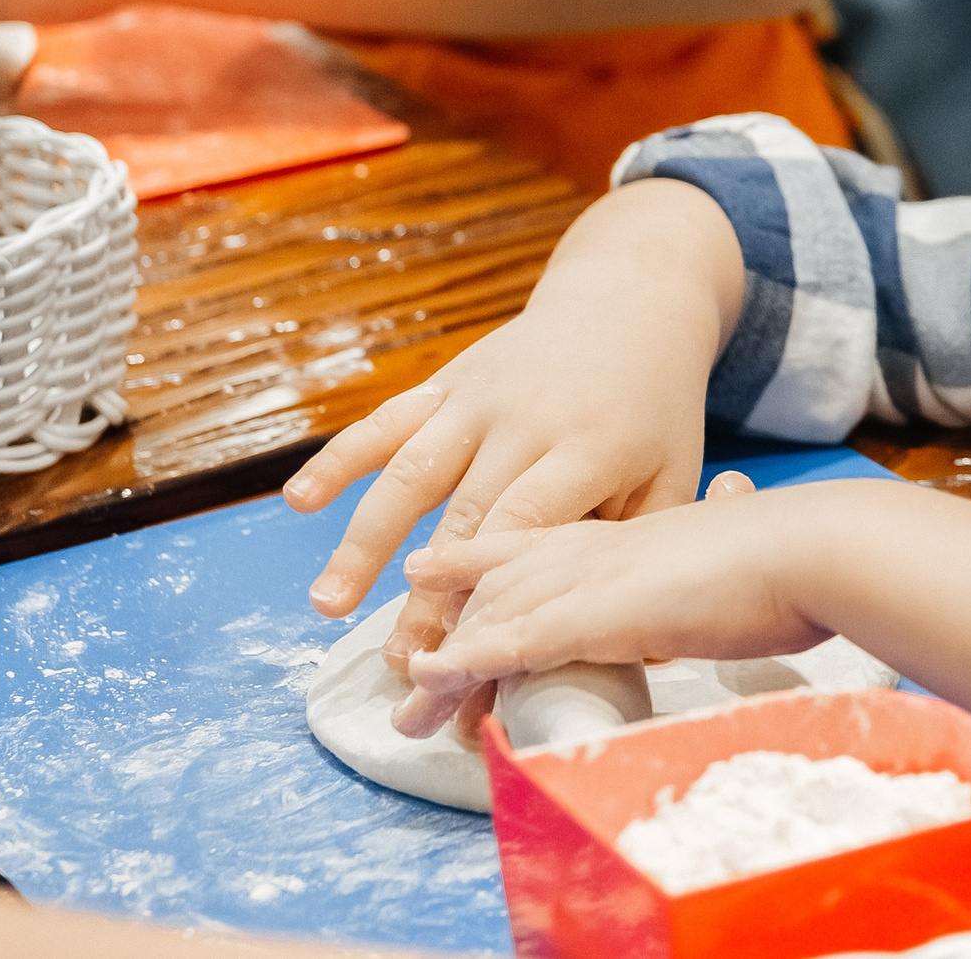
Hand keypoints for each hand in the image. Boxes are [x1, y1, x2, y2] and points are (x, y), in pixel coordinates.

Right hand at [285, 178, 747, 672]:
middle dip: (426, 595)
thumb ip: (633, 544)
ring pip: (409, 472)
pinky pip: (385, 421)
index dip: (490, 589)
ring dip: (364, 541)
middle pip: (463, 516)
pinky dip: (339, 459)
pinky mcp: (446, 383)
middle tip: (399, 664)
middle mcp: (525, 420)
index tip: (467, 653)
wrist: (628, 306)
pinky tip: (299, 503)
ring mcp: (479, 398)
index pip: (527, 526)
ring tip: (328, 606)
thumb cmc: (653, 413)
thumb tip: (616, 639)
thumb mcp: (671, 473)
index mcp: (589, 447)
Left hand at [397, 478, 824, 738]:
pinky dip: (466, 663)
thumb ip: (725, 527)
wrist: (820, 547)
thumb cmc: (800, 550)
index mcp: (634, 529)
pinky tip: (433, 681)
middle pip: (500, 579)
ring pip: (495, 614)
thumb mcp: (745, 537)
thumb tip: (737, 500)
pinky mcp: (601, 613)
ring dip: (445, 665)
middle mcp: (600, 543)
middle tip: (402, 664)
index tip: (432, 568)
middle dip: (446, 622)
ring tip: (407, 710)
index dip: (481, 557)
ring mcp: (596, 575)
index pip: (538, 536)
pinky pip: (513, 640)